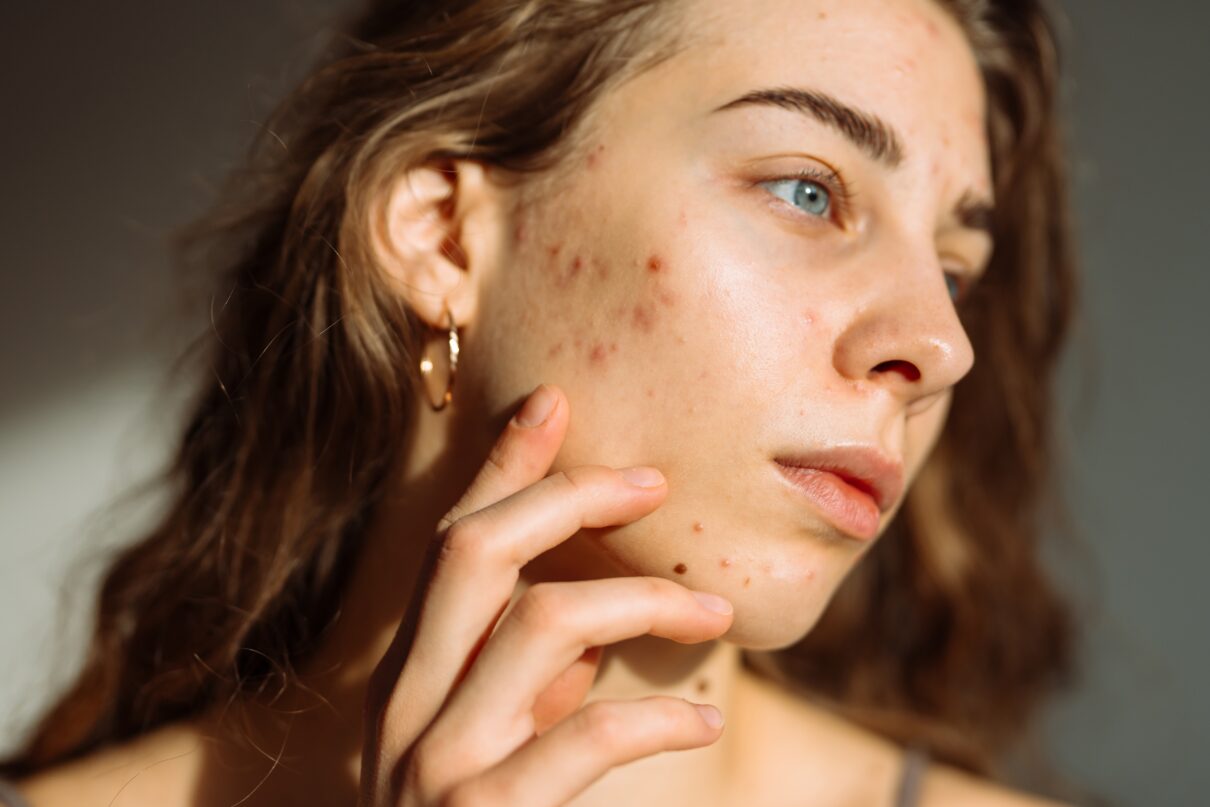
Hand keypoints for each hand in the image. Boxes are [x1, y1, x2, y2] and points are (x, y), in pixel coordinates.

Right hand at [358, 384, 733, 805]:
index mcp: (408, 686)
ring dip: (640, 600)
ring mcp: (436, 769)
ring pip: (536, 622)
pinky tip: (699, 716)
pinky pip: (579, 735)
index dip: (502, 468)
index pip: (449, 546)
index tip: (557, 405)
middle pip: (472, 552)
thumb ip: (522, 698)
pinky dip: (654, 715)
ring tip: (714, 608)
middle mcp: (405, 713)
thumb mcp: (488, 762)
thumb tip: (586, 641)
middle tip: (652, 481)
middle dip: (564, 495)